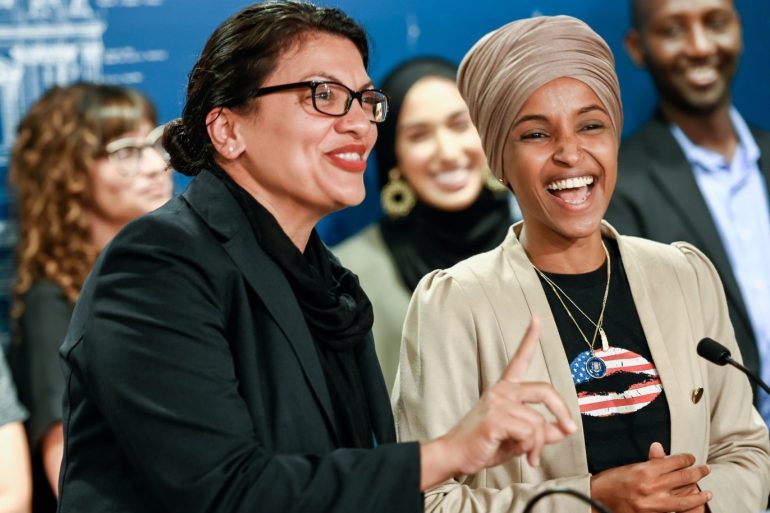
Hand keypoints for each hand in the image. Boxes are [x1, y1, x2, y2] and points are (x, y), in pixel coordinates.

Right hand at [420, 316, 576, 489]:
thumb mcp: (518, 437)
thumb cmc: (483, 445)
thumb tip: (564, 429)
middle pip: (545, 390)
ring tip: (530, 456)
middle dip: (562, 411)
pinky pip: (530, 432)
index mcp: (504, 389)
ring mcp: (497, 402)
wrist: (455, 455)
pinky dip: (531, 448)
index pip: (519, 359)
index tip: (536, 318)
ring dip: (539, 444)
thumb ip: (541, 431)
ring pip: (539, 422)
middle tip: (569, 429)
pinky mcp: (496, 418)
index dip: (529, 338)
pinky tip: (523, 456)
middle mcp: (501, 390)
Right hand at [590, 442, 710, 512]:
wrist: (597, 499)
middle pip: (683, 478)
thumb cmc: (610, 482)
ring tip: (707, 492)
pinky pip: (674, 511)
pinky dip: (685, 508)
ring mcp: (653, 503)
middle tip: (705, 469)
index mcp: (645, 470)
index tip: (691, 458)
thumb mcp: (629, 468)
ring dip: (699, 494)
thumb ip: (648, 462)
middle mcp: (651, 486)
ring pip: (685, 498)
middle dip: (698, 472)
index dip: (686, 459)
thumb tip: (659, 448)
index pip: (674, 461)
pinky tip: (693, 506)